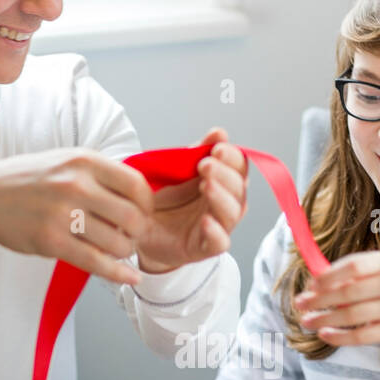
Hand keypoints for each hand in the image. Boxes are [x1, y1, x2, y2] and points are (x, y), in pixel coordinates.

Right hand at [0, 146, 153, 285]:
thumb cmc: (28, 180)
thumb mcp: (65, 161)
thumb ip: (99, 175)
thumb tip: (139, 198)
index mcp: (83, 161)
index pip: (136, 185)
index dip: (147, 205)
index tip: (143, 214)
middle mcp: (75, 184)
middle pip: (133, 217)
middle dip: (138, 233)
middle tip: (131, 237)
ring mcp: (62, 214)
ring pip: (117, 243)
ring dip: (124, 252)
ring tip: (115, 250)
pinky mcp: (51, 241)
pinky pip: (96, 263)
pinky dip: (118, 273)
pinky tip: (129, 276)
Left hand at [135, 128, 247, 273]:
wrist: (139, 229)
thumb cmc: (162, 199)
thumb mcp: (175, 170)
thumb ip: (196, 152)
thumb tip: (219, 132)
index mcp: (222, 181)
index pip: (239, 167)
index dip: (232, 157)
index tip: (217, 148)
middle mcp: (224, 203)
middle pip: (240, 189)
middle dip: (225, 174)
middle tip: (205, 165)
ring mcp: (217, 226)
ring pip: (234, 213)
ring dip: (222, 198)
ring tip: (206, 186)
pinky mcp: (205, 247)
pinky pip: (219, 242)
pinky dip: (215, 231)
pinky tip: (205, 221)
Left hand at [296, 251, 379, 349]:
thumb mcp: (376, 274)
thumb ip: (347, 275)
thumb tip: (312, 284)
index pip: (353, 266)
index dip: (329, 276)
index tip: (310, 285)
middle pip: (349, 292)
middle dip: (320, 299)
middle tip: (300, 304)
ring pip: (352, 315)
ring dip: (324, 319)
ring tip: (306, 321)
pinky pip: (360, 336)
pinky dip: (339, 336)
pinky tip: (324, 334)